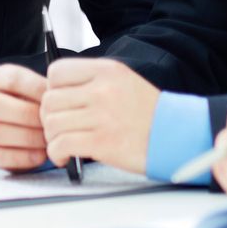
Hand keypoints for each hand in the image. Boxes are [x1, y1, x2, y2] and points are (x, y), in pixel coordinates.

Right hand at [0, 63, 49, 170]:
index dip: (35, 89)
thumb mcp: (41, 93)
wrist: (27, 131)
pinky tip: (39, 155)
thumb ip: (48, 93)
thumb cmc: (38, 107)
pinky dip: (21, 157)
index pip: (11, 79)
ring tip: (48, 141)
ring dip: (27, 138)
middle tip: (51, 124)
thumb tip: (62, 98)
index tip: (54, 99)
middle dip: (28, 116)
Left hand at [37, 58, 158, 173]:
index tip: (61, 103)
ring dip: (51, 137)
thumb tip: (56, 91)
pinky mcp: (102, 142)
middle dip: (48, 117)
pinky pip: (60, 144)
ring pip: (51, 123)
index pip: (57, 71)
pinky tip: (64, 156)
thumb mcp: (123, 82)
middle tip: (58, 128)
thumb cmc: (149, 113)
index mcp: (106, 71)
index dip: (52, 89)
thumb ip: (92, 82)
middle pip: (49, 99)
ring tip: (62, 143)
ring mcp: (102, 116)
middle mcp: (102, 90)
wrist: (178, 135)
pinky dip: (56, 153)